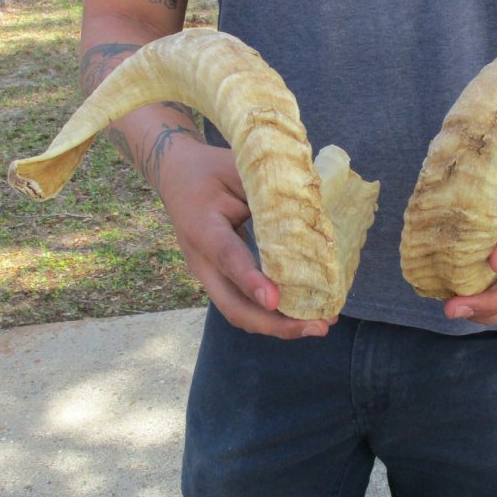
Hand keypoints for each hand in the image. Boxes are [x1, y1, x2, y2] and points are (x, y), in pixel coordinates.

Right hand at [157, 141, 335, 338]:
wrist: (176, 176)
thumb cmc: (211, 170)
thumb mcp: (236, 171)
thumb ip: (266, 196)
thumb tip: (312, 213)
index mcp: (203, 228)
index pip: (229, 258)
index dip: (251, 280)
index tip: (275, 299)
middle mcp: (201, 260)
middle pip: (233, 306)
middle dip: (276, 324)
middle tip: (319, 327)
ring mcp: (207, 275)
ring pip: (238, 313)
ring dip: (278, 326)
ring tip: (319, 325)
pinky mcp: (218, 279)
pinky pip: (242, 305)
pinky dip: (272, 316)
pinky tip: (303, 315)